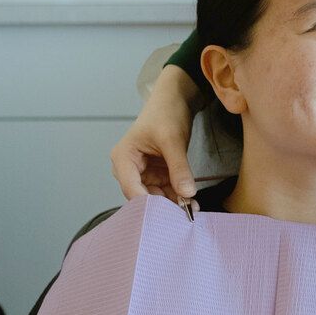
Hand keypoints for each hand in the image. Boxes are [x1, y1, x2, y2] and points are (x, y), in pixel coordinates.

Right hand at [111, 64, 200, 207]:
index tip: (168, 215)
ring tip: (192, 210)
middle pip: (143, 196)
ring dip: (173, 204)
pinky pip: (166, 191)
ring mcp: (144, 172)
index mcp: (123, 158)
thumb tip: (187, 194)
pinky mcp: (157, 173)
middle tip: (184, 215)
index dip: (148, 204)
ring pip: (156, 197)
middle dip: (163, 206)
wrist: (176, 99)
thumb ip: (179, 168)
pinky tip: (192, 202)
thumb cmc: (166, 112)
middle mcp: (129, 169)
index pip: (131, 189)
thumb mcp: (173, 140)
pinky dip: (178, 196)